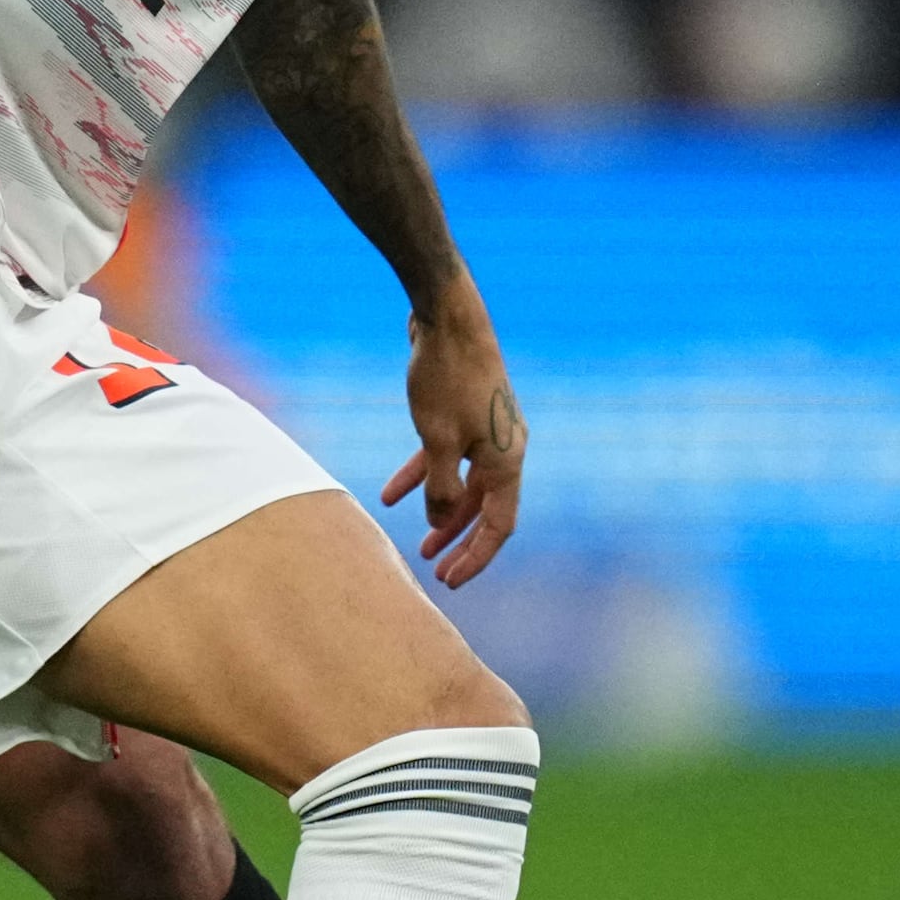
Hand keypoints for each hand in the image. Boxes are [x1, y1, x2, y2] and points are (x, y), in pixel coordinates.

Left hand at [379, 291, 525, 586]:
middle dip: (459, 541)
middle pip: (484, 509)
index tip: (450, 581)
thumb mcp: (437, 441)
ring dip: (441, 513)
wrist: (447, 317)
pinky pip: (447, 456)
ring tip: (418, 542)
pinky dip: (422, 476)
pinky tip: (391, 494)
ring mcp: (485, 430)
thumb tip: (441, 522)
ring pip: (465, 485)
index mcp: (508, 461)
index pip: (499, 525)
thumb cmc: (445, 379)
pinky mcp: (464, 414)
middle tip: (436, 571)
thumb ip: (441, 489)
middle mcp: (504, 449)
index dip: (476, 557)